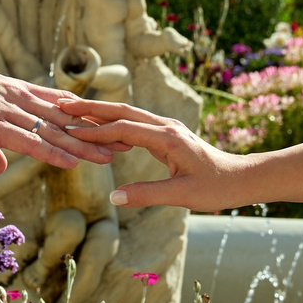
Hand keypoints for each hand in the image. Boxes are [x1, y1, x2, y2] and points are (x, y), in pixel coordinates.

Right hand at [0, 63, 111, 176]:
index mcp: (16, 95)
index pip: (60, 106)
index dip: (86, 118)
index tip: (110, 126)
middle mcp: (19, 101)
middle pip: (66, 119)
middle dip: (97, 132)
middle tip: (126, 141)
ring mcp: (8, 113)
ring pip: (55, 132)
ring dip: (84, 146)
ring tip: (110, 156)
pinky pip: (30, 142)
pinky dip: (53, 153)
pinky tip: (72, 163)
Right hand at [53, 97, 253, 212]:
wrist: (241, 178)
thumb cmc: (216, 188)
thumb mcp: (182, 196)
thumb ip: (147, 195)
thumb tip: (114, 197)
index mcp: (168, 137)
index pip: (123, 128)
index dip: (94, 131)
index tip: (68, 131)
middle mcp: (166, 126)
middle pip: (122, 111)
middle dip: (91, 108)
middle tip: (62, 105)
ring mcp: (167, 128)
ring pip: (128, 114)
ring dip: (100, 112)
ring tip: (73, 110)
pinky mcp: (167, 135)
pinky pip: (135, 124)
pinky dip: (114, 122)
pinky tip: (99, 125)